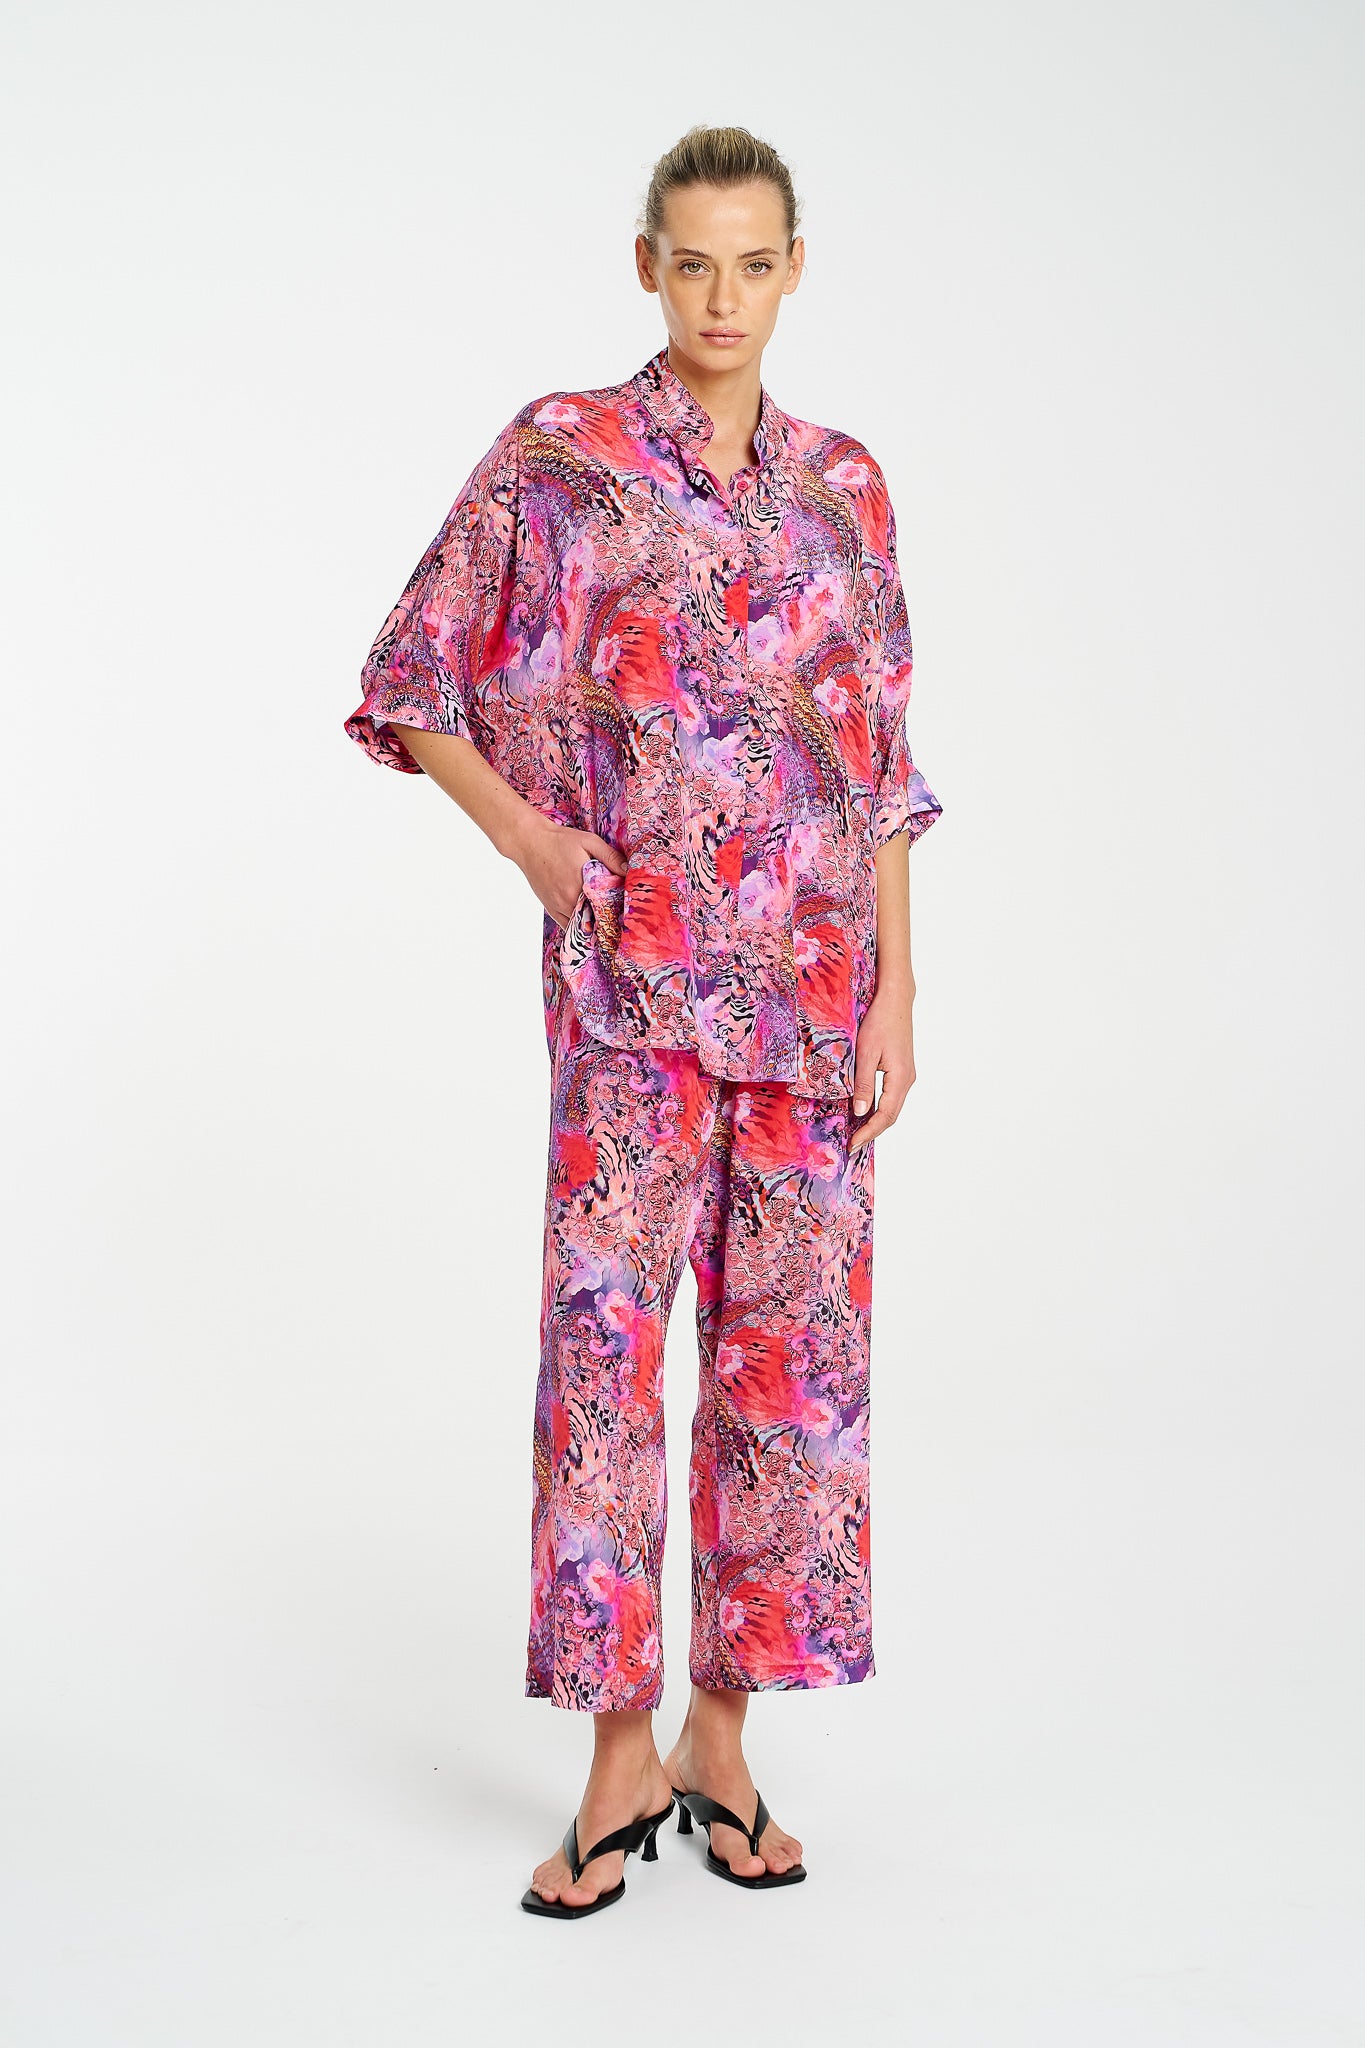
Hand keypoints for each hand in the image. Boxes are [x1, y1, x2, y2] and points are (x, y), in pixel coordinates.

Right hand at [511, 816, 626, 927]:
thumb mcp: (590, 842)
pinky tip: (589, 926)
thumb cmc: (560, 840)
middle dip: (608, 920)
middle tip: (621, 921)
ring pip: (581, 926)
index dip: (618, 911)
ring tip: (607, 926)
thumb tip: (629, 871)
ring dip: (593, 926)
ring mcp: (558, 906)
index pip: (607, 907)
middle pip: (595, 919)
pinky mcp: (550, 908)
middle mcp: (569, 899)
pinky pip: (567, 926)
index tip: (627, 913)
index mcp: (582, 884)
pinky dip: (578, 928)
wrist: (530, 842)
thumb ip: (610, 857)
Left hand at [848, 978, 916, 1152]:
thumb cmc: (880, 1021)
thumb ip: (863, 1083)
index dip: (868, 1133)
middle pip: (891, 1115)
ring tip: (856, 1132)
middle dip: (871, 1132)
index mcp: (900, 1079)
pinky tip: (864, 1110)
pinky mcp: (900, 1069)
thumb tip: (859, 1112)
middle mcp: (907, 1080)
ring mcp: (905, 1075)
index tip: (852, 1144)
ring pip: (891, 1107)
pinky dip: (877, 1108)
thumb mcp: (866, 1053)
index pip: (885, 1116)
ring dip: (875, 1121)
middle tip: (852, 1144)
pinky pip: (890, 1096)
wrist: (895, 1000)